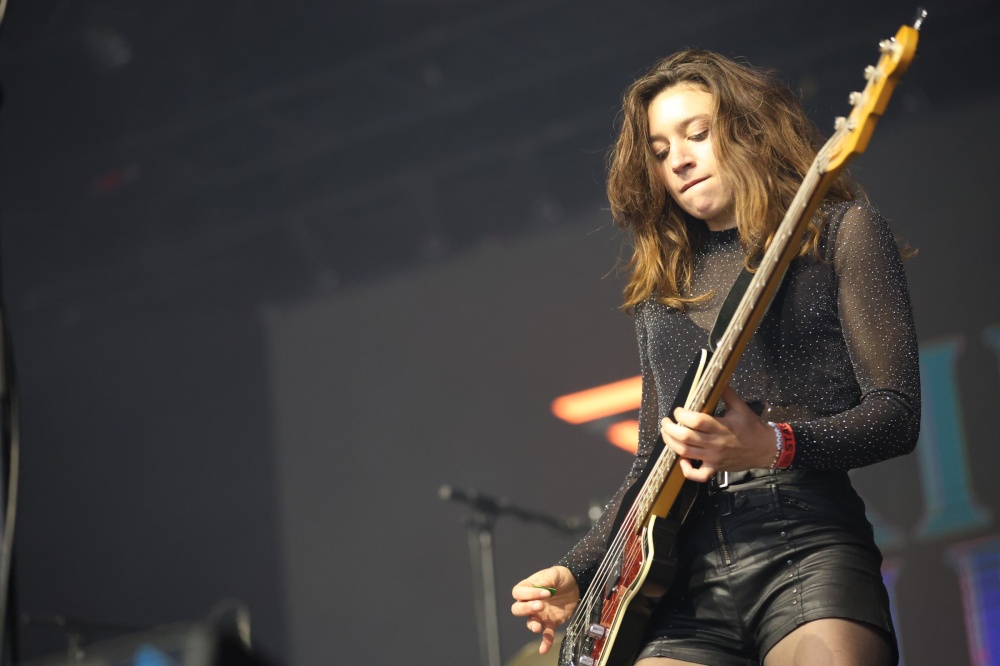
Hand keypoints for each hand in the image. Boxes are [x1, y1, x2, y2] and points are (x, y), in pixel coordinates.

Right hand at [510, 566, 579, 653]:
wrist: (575, 584)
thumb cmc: (560, 576)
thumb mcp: (555, 573)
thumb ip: (547, 579)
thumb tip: (543, 588)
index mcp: (528, 588)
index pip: (519, 593)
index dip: (529, 594)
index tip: (546, 592)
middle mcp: (530, 602)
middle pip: (518, 609)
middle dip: (526, 609)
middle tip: (540, 606)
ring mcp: (540, 614)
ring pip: (529, 622)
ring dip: (532, 625)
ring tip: (538, 627)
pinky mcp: (550, 622)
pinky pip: (546, 634)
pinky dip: (545, 642)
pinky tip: (544, 649)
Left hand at [660, 385, 775, 481]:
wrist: (766, 448)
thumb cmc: (752, 427)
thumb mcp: (740, 407)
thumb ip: (726, 393)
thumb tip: (716, 377)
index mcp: (721, 427)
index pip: (696, 421)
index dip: (682, 414)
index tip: (678, 410)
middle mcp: (715, 443)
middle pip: (685, 437)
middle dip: (670, 428)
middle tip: (666, 421)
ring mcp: (714, 458)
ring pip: (686, 453)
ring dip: (671, 443)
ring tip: (666, 433)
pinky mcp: (715, 469)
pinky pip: (698, 475)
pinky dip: (687, 470)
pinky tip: (682, 460)